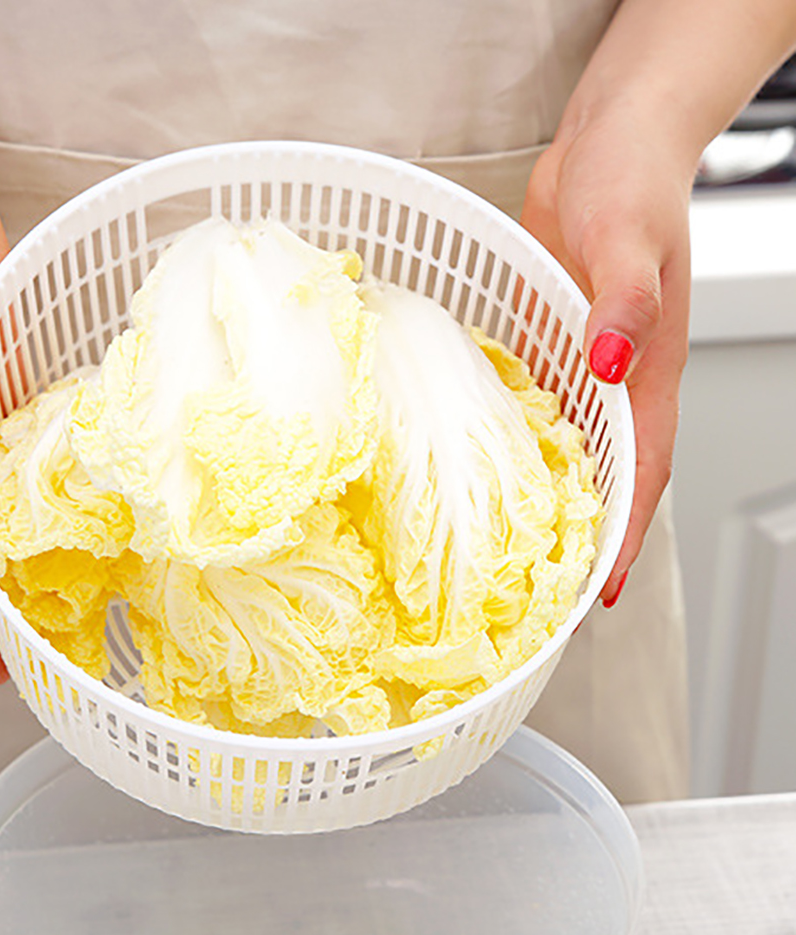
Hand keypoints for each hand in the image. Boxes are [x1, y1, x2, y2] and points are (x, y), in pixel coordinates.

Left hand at [521, 106, 692, 605]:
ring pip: (574, 447)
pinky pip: (540, 405)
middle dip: (588, 533)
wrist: (609, 140)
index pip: (644, 470)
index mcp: (649, 368)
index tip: (601, 590)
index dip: (626, 533)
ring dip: (555, 496)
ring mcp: (585, 362)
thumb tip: (610, 362)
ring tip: (516, 545)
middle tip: (547, 588)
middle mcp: (619, 377)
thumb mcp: (627, 235)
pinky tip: (490, 464)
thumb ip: (624, 301)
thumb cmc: (631, 179)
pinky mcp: (553, 341)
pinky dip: (524, 442)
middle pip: (610, 474)